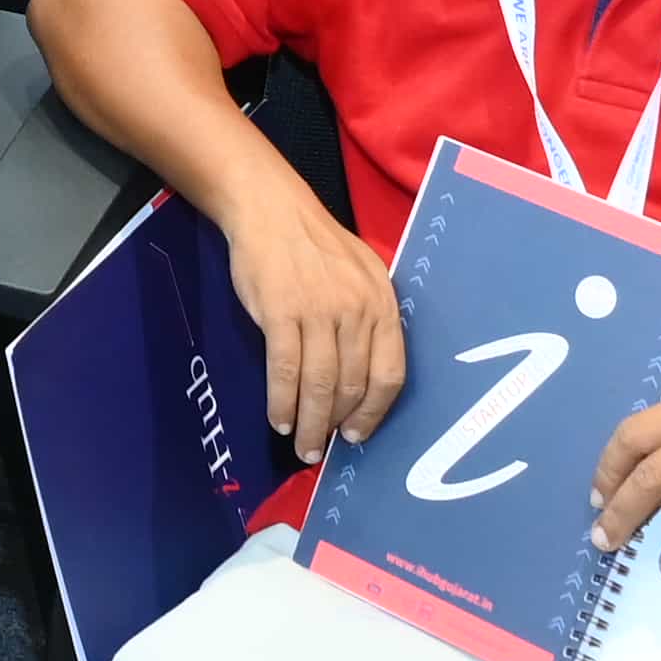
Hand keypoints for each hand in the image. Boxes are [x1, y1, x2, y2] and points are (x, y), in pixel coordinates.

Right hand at [223, 196, 408, 459]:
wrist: (271, 210)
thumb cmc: (316, 246)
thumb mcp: (361, 275)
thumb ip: (368, 320)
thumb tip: (360, 382)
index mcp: (382, 304)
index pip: (390, 374)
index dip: (374, 413)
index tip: (358, 436)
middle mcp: (357, 310)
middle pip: (352, 386)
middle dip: (337, 426)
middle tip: (322, 449)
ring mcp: (319, 311)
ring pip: (319, 385)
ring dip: (310, 423)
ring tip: (301, 446)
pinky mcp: (281, 313)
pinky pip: (285, 370)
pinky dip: (281, 401)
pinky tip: (279, 418)